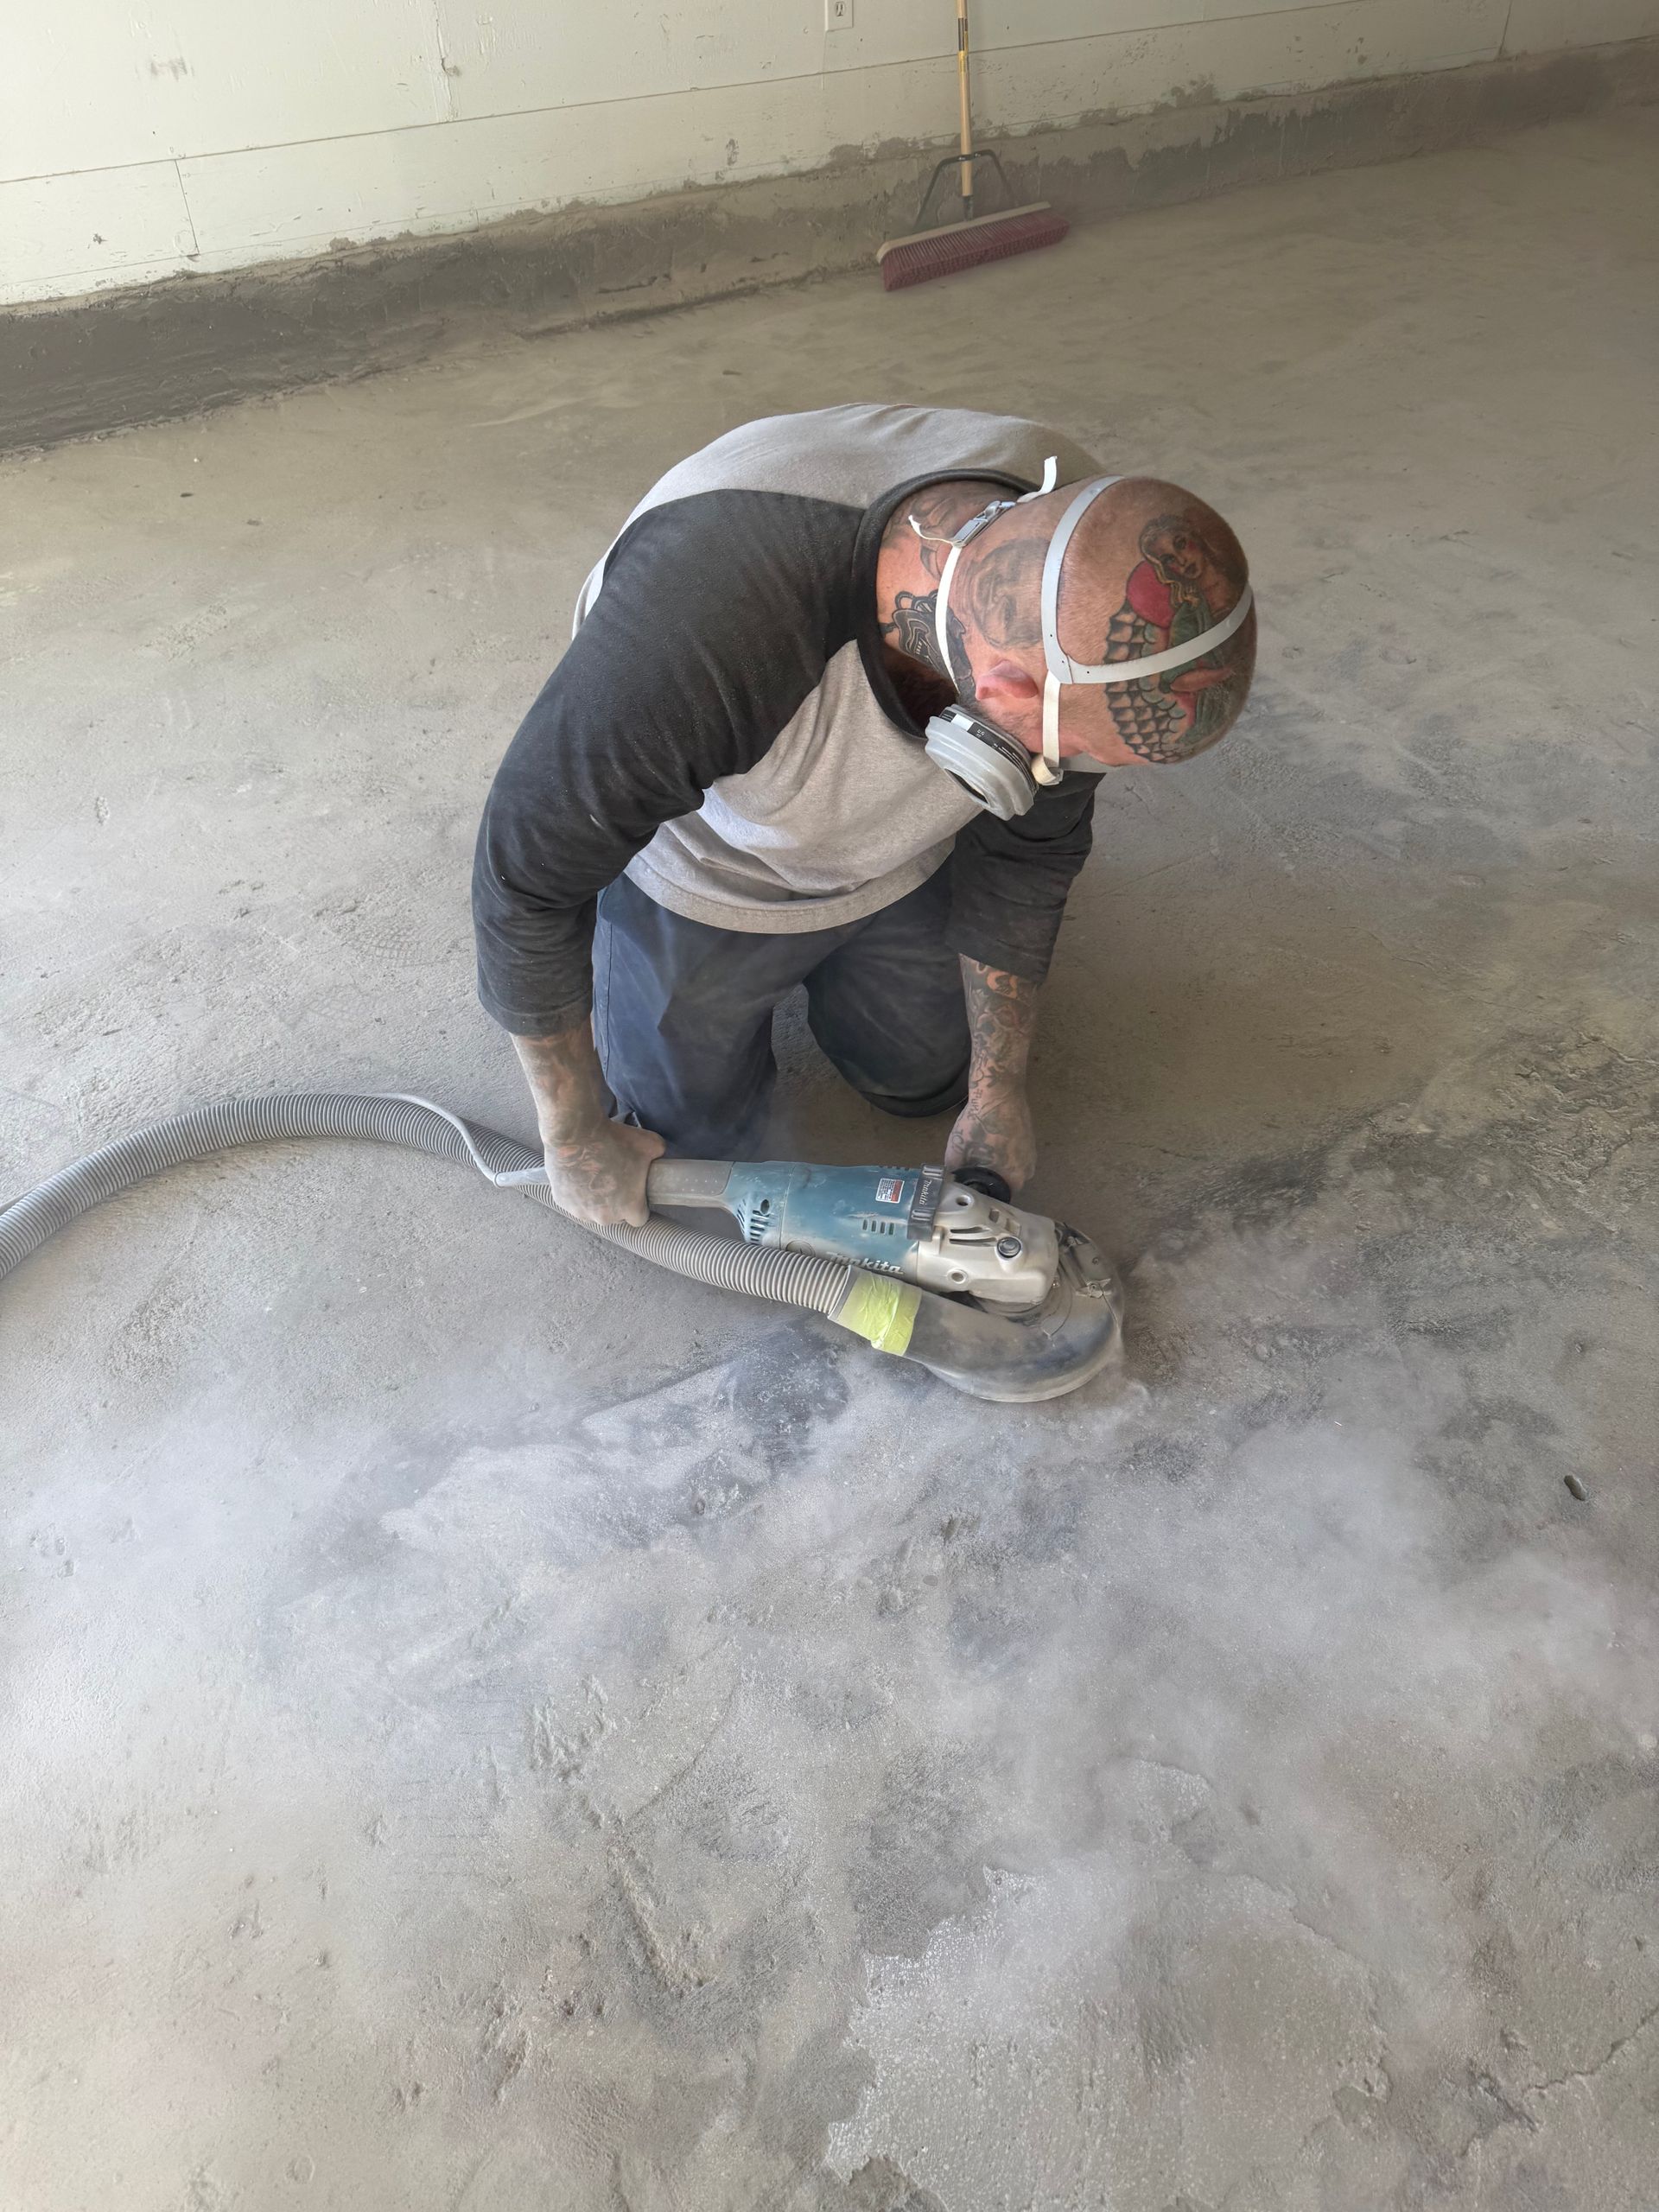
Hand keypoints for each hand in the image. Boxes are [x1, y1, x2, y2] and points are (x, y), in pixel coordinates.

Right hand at [543, 1116, 664, 1228]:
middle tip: (614, 1179)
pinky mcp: (561, 1201)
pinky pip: (573, 1201)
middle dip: (616, 1202)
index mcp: (629, 1208)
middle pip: (615, 1216)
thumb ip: (659, 1155)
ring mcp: (581, 1211)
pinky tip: (578, 1174)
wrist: (576, 1131)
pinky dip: (575, 1191)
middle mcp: (605, 1217)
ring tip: (594, 1175)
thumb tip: (659, 1156)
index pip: (639, 1219)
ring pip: (592, 1211)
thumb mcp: (651, 1144)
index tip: (635, 1193)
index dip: (638, 1206)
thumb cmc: (614, 1139)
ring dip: (595, 1199)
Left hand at [945, 1082, 1035, 1194]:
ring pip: (1011, 1168)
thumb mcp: (956, 1152)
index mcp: (1014, 1178)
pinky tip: (993, 1141)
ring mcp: (1032, 1153)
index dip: (983, 1193)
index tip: (971, 1187)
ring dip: (999, 1164)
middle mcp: (1028, 1170)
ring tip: (982, 1153)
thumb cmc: (979, 1124)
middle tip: (974, 1170)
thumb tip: (950, 1182)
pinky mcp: (1031, 1138)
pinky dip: (1005, 1151)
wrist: (999, 1093)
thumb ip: (954, 1173)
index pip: (998, 1197)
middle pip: (1005, 1183)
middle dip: (991, 1179)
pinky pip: (1016, 1154)